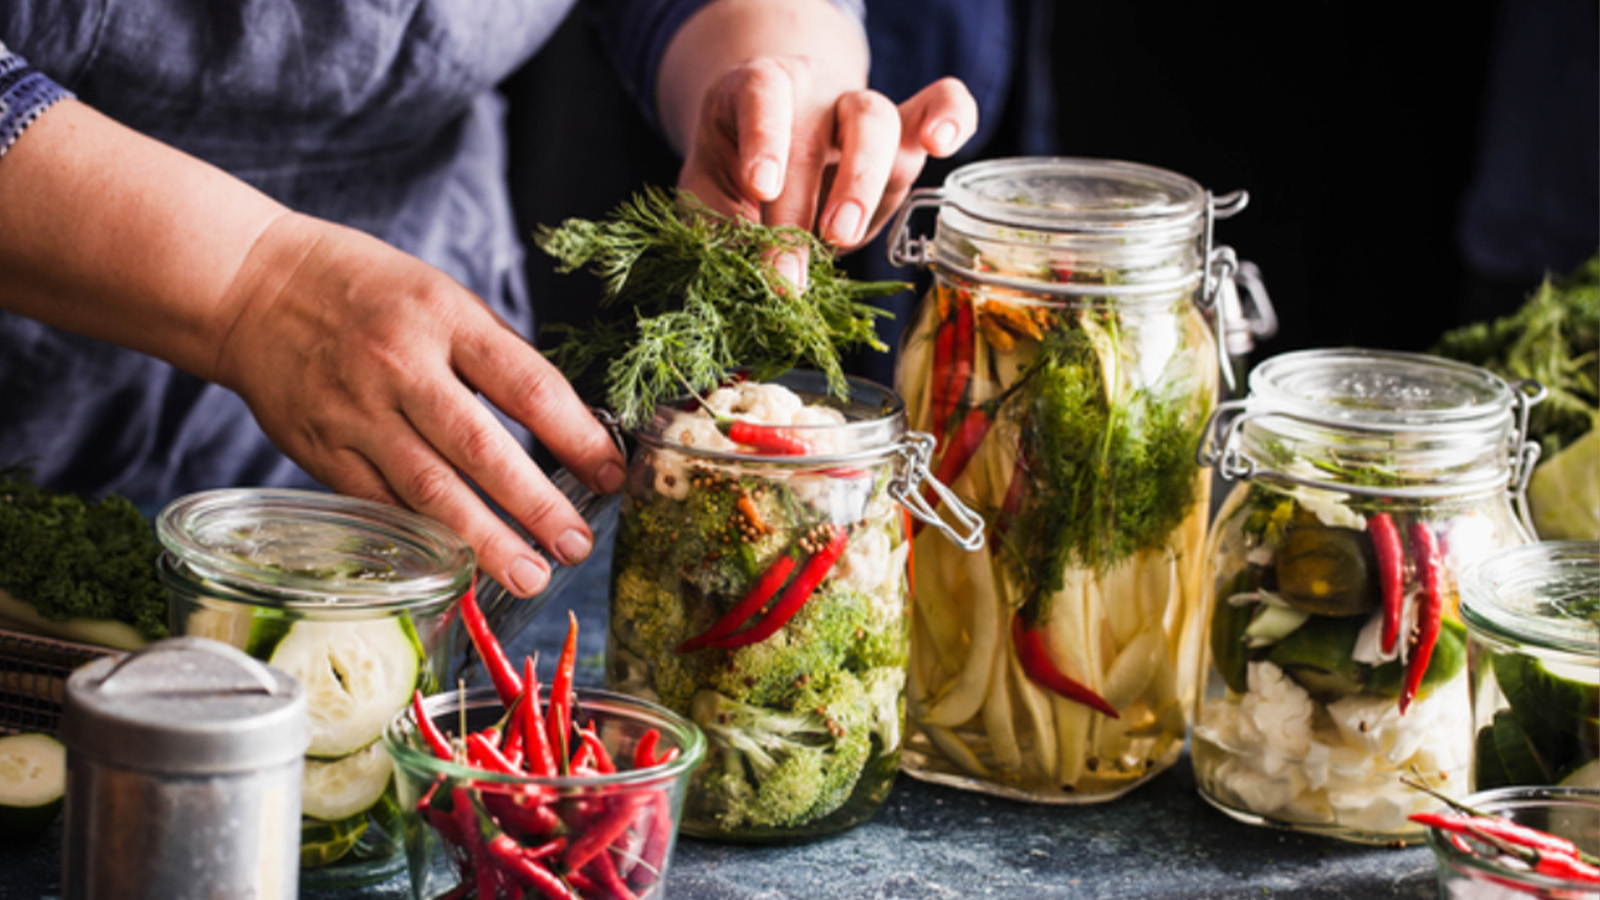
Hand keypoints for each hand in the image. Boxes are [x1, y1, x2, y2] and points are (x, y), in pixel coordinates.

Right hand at [211, 213, 625, 597]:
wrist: (250, 285)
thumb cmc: (364, 289)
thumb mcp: (440, 295)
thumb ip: (493, 356)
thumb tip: (562, 422)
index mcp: (445, 319)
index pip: (527, 386)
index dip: (577, 437)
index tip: (611, 475)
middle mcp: (402, 367)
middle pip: (482, 449)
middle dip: (536, 506)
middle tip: (576, 546)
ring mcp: (358, 413)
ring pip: (430, 490)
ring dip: (485, 542)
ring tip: (529, 576)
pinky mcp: (322, 451)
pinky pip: (382, 505)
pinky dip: (423, 539)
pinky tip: (458, 567)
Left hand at [677, 61, 976, 284]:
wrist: (773, 144)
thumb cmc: (736, 168)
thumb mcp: (710, 190)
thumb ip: (718, 227)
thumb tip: (738, 281)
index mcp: (757, 90)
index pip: (763, 95)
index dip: (764, 138)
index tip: (760, 188)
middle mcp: (813, 92)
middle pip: (823, 125)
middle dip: (809, 199)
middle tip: (796, 260)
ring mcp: (863, 111)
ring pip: (877, 122)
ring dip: (863, 183)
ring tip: (842, 237)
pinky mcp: (903, 134)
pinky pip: (943, 104)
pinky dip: (952, 116)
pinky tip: (945, 144)